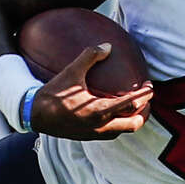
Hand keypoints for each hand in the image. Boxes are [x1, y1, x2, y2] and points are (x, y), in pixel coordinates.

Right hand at [30, 43, 153, 139]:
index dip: (145, 95)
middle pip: (134, 124)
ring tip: (134, 108)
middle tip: (146, 100)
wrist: (34, 116)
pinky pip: (111, 133)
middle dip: (144, 112)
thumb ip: (90, 57)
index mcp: (100, 111)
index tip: (150, 86)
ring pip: (123, 131)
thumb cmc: (53, 95)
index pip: (131, 104)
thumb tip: (107, 46)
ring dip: (131, 120)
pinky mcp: (87, 137)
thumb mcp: (71, 72)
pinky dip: (118, 124)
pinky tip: (114, 114)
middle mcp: (101, 126)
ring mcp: (95, 134)